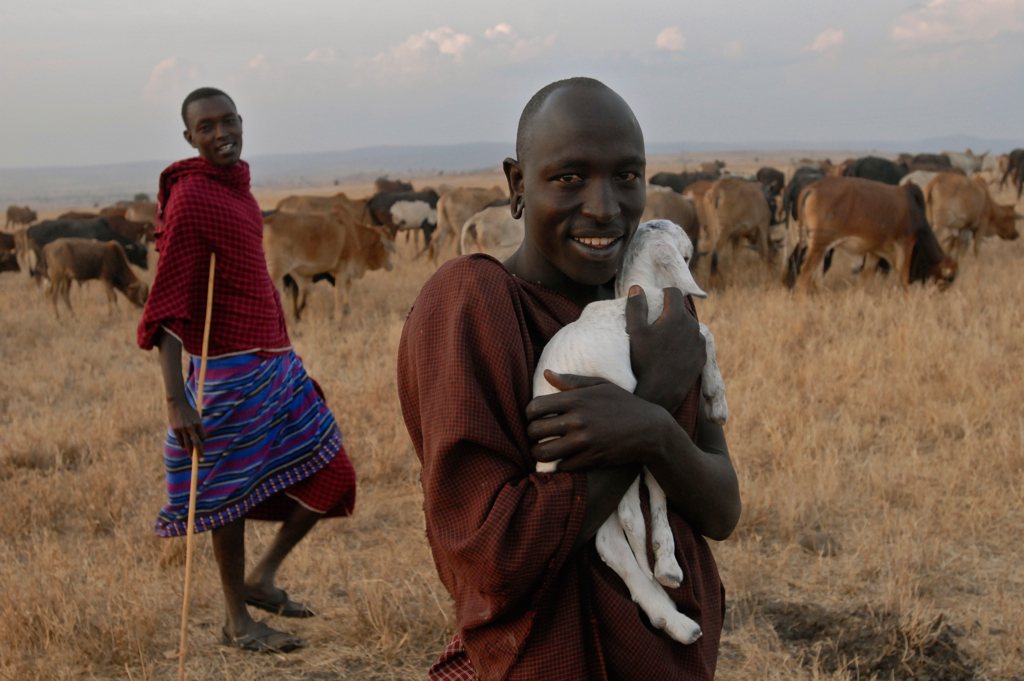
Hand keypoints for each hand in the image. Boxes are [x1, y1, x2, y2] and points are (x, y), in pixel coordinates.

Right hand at [167, 396, 205, 455]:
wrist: (177, 403)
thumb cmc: (189, 411)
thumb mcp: (196, 417)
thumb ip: (197, 427)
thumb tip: (200, 440)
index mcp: (198, 423)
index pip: (203, 437)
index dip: (202, 441)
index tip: (202, 443)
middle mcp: (191, 426)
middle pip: (196, 443)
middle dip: (199, 453)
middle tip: (200, 460)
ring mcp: (182, 428)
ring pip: (187, 444)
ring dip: (189, 451)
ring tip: (191, 456)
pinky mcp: (175, 429)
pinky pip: (180, 440)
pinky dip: (183, 445)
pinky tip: (184, 446)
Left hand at [526, 371, 672, 471]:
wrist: (650, 430)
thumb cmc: (624, 404)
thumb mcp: (601, 386)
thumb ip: (572, 381)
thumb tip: (547, 373)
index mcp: (576, 400)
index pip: (535, 407)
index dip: (528, 414)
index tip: (533, 417)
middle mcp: (577, 420)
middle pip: (535, 430)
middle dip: (531, 434)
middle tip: (536, 435)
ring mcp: (583, 442)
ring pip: (544, 452)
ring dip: (538, 452)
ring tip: (542, 450)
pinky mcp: (590, 460)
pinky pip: (562, 466)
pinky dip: (559, 464)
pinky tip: (563, 458)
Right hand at [626, 286, 705, 413]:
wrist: (658, 393)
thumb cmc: (643, 361)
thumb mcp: (635, 332)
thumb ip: (636, 306)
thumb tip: (636, 288)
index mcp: (676, 316)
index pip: (674, 293)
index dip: (664, 293)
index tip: (657, 299)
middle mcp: (692, 326)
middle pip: (683, 310)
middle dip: (671, 312)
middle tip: (656, 322)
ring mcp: (699, 343)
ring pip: (690, 327)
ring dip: (680, 328)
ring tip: (665, 338)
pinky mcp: (702, 358)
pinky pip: (695, 343)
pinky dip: (686, 342)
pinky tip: (674, 352)